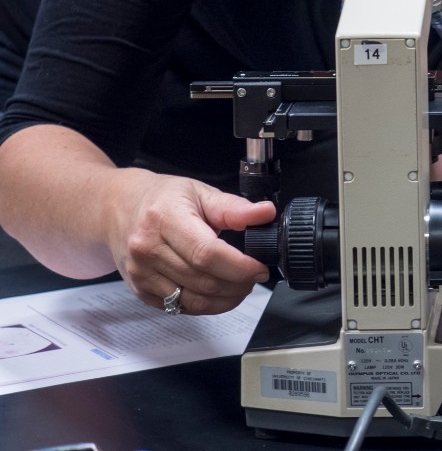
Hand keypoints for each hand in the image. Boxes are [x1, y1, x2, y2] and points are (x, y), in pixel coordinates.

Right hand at [106, 169, 274, 315]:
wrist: (117, 209)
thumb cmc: (162, 199)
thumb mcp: (199, 192)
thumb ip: (233, 207)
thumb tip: (265, 214)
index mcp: (164, 219)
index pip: (206, 253)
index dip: (239, 266)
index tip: (260, 267)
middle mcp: (147, 250)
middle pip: (202, 280)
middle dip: (238, 284)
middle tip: (256, 276)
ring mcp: (141, 274)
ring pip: (192, 301)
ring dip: (225, 300)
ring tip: (242, 286)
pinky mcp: (140, 291)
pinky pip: (179, 308)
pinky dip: (206, 305)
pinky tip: (220, 293)